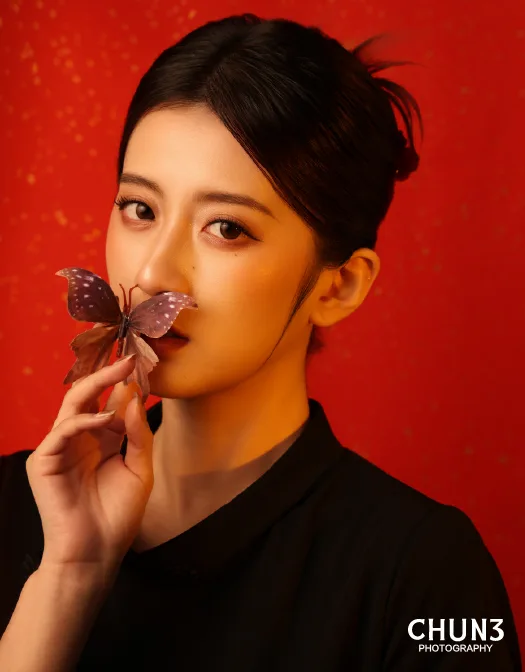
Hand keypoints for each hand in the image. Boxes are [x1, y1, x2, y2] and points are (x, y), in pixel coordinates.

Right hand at [26, 355, 153, 577]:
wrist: (96, 553)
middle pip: (88, 397)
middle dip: (108, 375)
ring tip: (122, 374)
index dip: (124, 385)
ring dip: (96, 387)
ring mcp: (60, 449)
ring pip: (71, 406)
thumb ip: (138, 434)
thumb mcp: (140, 470)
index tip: (143, 363)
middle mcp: (80, 440)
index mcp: (102, 441)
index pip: (110, 403)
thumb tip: (134, 397)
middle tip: (129, 359)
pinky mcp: (43, 461)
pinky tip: (108, 420)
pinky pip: (61, 431)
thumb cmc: (119, 515)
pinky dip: (84, 421)